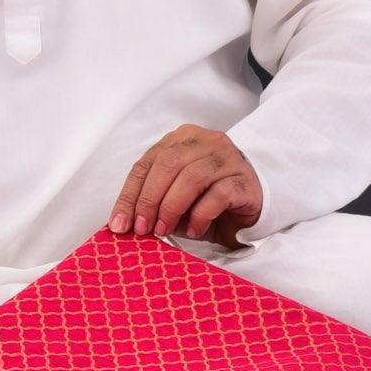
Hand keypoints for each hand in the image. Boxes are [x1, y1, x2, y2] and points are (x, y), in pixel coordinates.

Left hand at [109, 125, 263, 248]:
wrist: (251, 207)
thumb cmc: (206, 201)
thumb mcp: (173, 198)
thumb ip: (152, 200)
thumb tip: (123, 222)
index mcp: (181, 140)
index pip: (147, 163)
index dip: (130, 195)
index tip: (119, 224)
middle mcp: (205, 141)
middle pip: (168, 164)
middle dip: (149, 200)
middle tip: (143, 229)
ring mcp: (227, 158)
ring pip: (192, 176)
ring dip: (172, 207)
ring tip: (165, 231)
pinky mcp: (244, 180)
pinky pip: (218, 194)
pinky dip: (200, 215)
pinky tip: (194, 230)